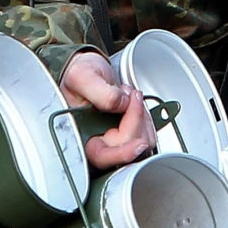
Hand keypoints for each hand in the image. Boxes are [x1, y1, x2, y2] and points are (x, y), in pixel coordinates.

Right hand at [59, 50, 153, 170]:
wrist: (88, 70)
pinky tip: (133, 103)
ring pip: (142, 141)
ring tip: (128, 97)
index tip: (138, 144)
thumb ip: (101, 93)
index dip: (123, 154)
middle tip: (130, 95)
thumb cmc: (79, 76)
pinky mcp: (129, 135)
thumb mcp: (83, 77)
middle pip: (129, 146)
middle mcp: (99, 143)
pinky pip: (147, 132)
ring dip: (142, 115)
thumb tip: (121, 104)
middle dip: (136, 117)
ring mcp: (116, 141)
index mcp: (82, 137)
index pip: (103, 157)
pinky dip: (145, 115)